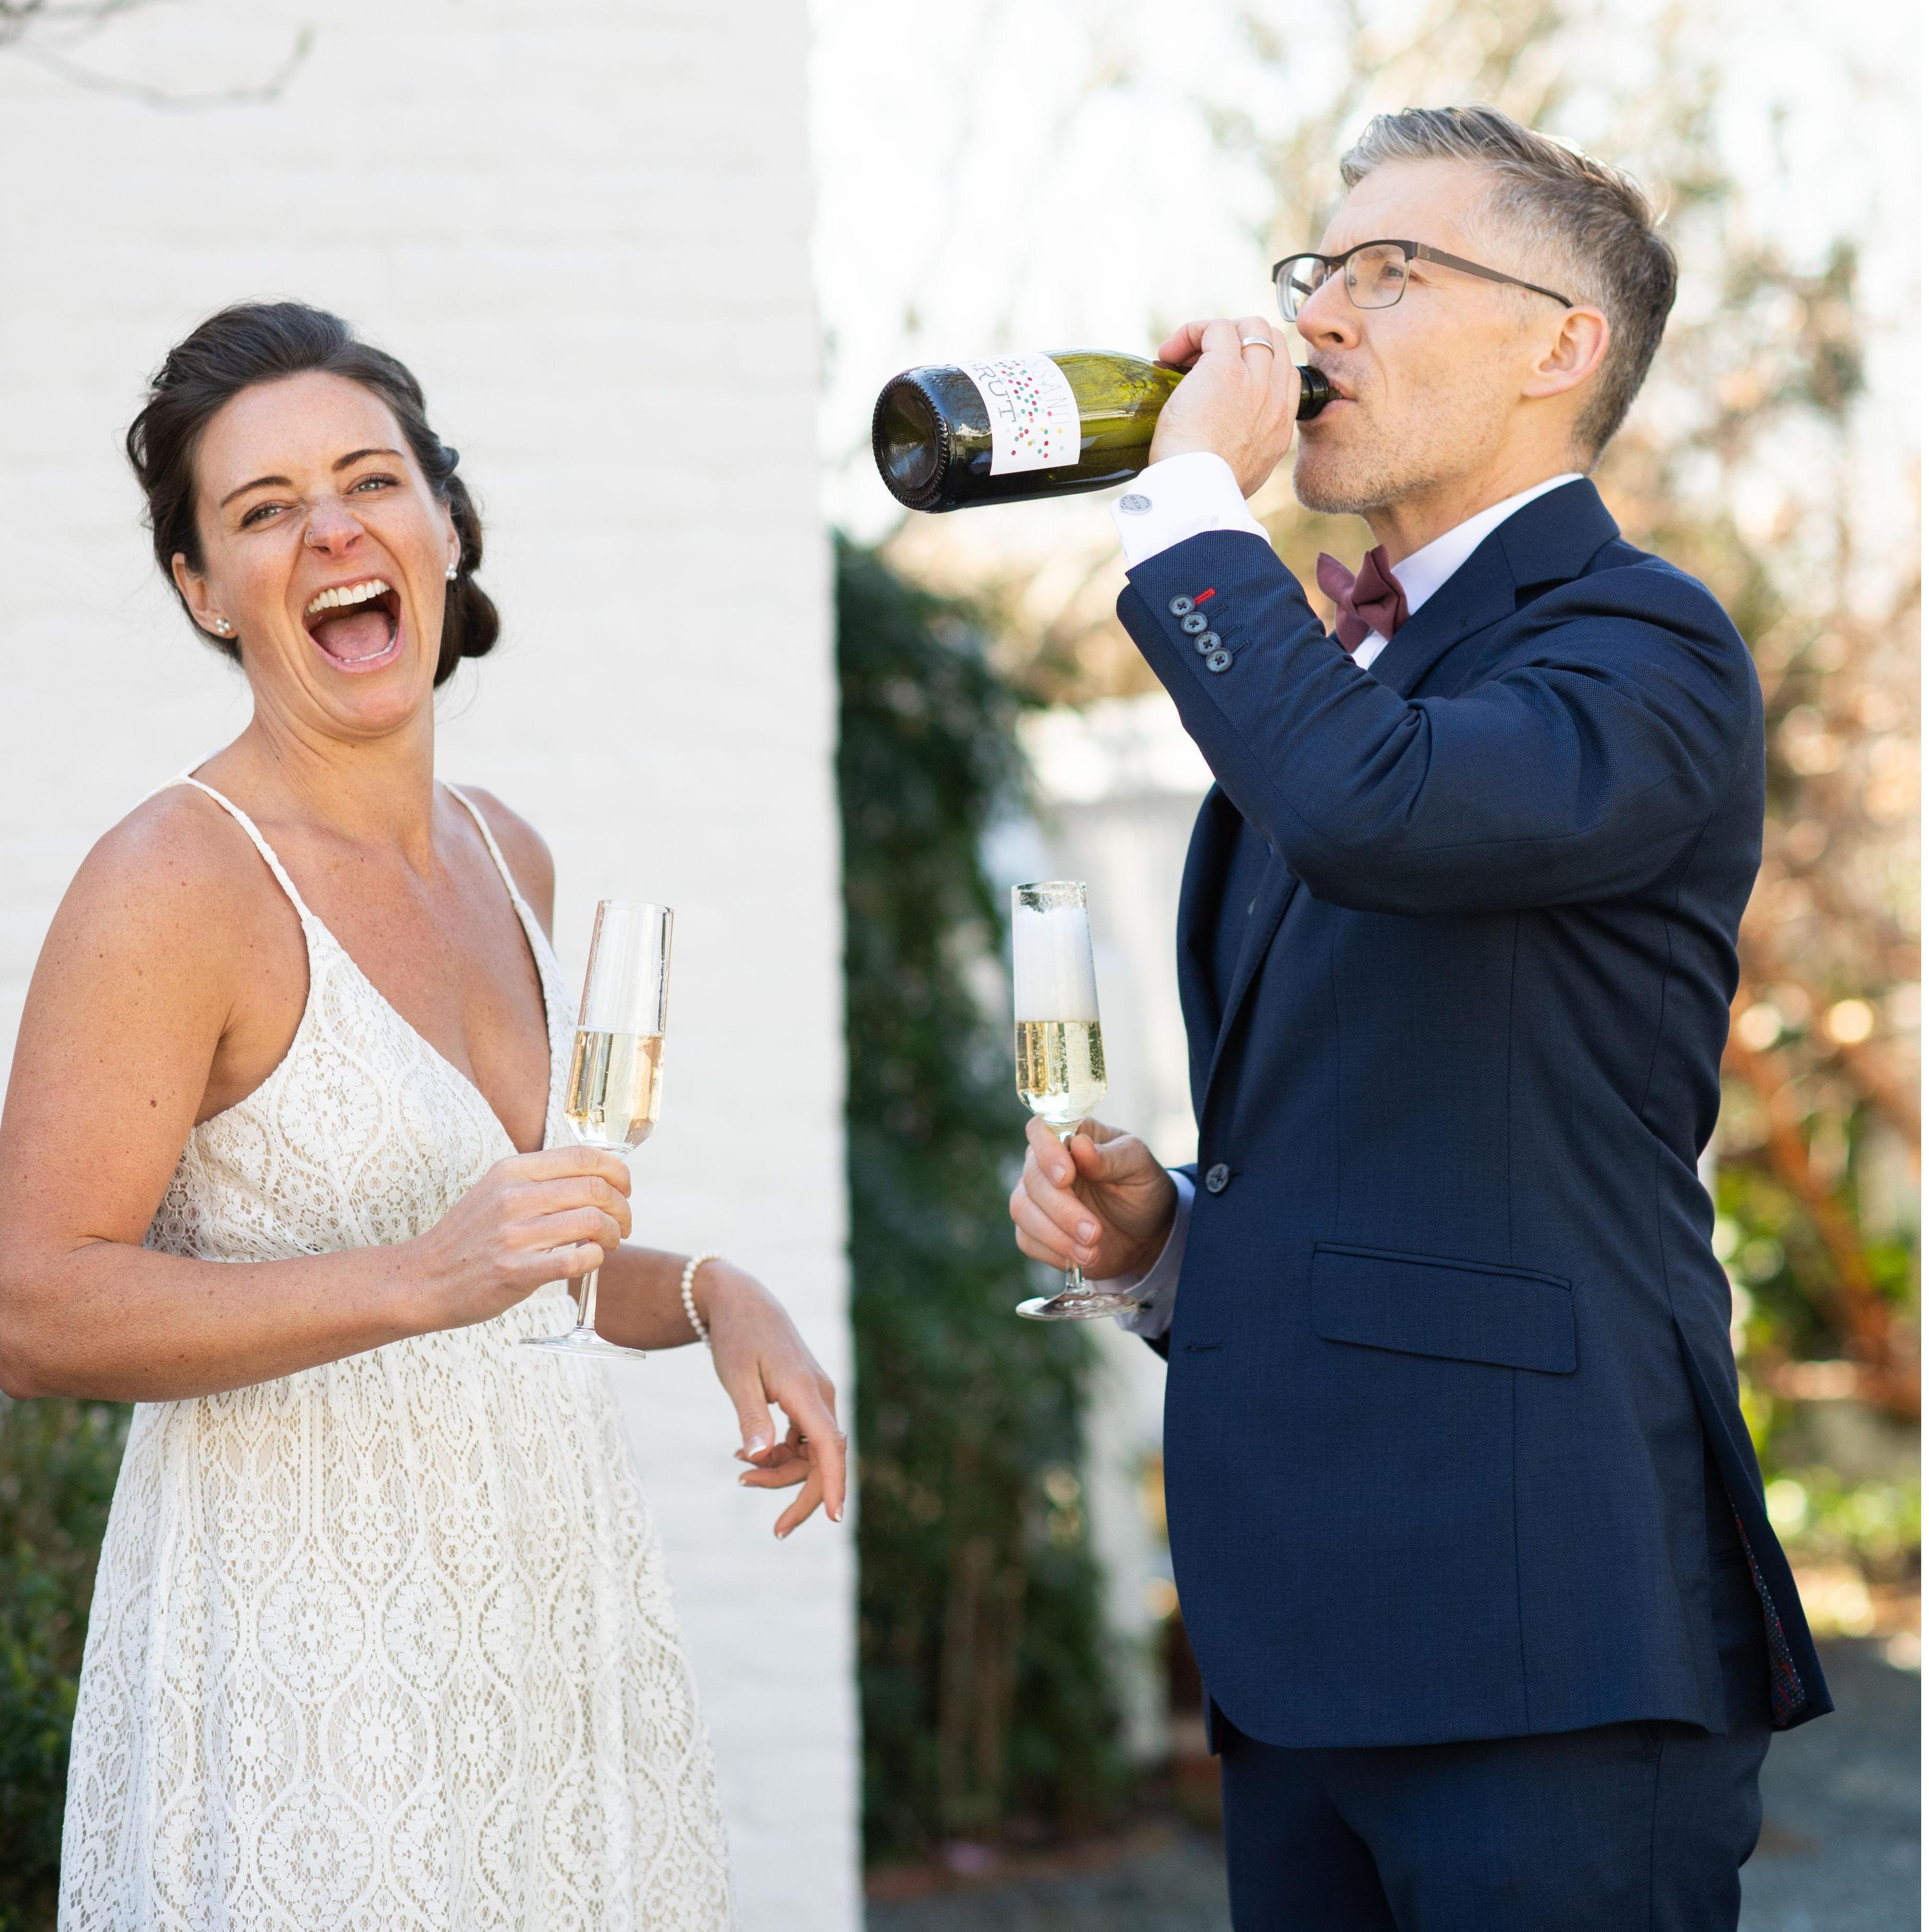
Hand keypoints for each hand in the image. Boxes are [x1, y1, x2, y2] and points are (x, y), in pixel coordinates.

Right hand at [410, 1146, 630, 1329]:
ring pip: (593, 1221)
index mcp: (513, 1171)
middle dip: (623, 1207)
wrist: (422, 1279)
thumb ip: (541, 1181)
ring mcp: (514, 1234)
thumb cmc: (469, 1238)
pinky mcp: (515, 1271)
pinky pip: (575, 1259)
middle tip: (623, 1225)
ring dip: (614, 1234)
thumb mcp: (497, 1191)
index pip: (584, 1156)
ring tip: (608, 1244)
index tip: (624, 1189)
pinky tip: (591, 1260)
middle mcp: (514, 1196)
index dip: (618, 1171)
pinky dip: (595, 1258)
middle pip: (596, 1188)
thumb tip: (598, 1178)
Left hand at [700, 1262, 846, 1538]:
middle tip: (776, 1531)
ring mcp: (816, 1397)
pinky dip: (778, 1454)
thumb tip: (757, 1457)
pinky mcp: (806, 1399)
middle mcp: (820, 1395)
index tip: (837, 1518)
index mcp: (805, 1391)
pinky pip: (802, 1439)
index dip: (834, 1483)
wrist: (743, 1302)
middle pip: (823, 1459)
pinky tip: (745, 1455)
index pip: (830, 1445)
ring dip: (780, 1472)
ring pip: (811, 1452)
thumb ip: (750, 1418)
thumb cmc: (738, 1338)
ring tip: (740, 1474)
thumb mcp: (736, 1378)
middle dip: (801, 1495)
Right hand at [1009, 1116, 1175, 1280]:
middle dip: (1062, 1208)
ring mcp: (1037, 1197)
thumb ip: (1110, 1157)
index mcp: (1072, 1137)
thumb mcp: (1139, 1167)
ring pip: (1023, 1210)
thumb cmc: (1142, 1188)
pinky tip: (1082, 1257)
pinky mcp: (1035, 1230)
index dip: (1046, 1152)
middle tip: (1094, 1231)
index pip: (1040, 1130)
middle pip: (1032, 1178)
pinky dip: (1054, 1252)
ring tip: (1091, 1250)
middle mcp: (1046, 1163)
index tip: (1066, 1176)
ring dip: (1056, 1235)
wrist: (1146, 1233)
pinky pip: (1027, 1239)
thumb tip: (1079, 1145)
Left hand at [1148, 315, 1302, 494]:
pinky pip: (1216, 328)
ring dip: (1216, 333)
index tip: (1221, 381)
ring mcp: (1254, 380)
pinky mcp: (1225, 368)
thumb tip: (1224, 450)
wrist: (1197, 494)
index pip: (1283, 373)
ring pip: (1251, 327)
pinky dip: (1191, 333)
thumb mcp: (1240, 476)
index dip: (1254, 364)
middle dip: (1239, 340)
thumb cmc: (1204, 492)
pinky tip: (1167, 354)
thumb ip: (1244, 454)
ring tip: (1181, 358)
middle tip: (1199, 362)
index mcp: (1280, 427)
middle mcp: (1275, 399)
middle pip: (1272, 341)